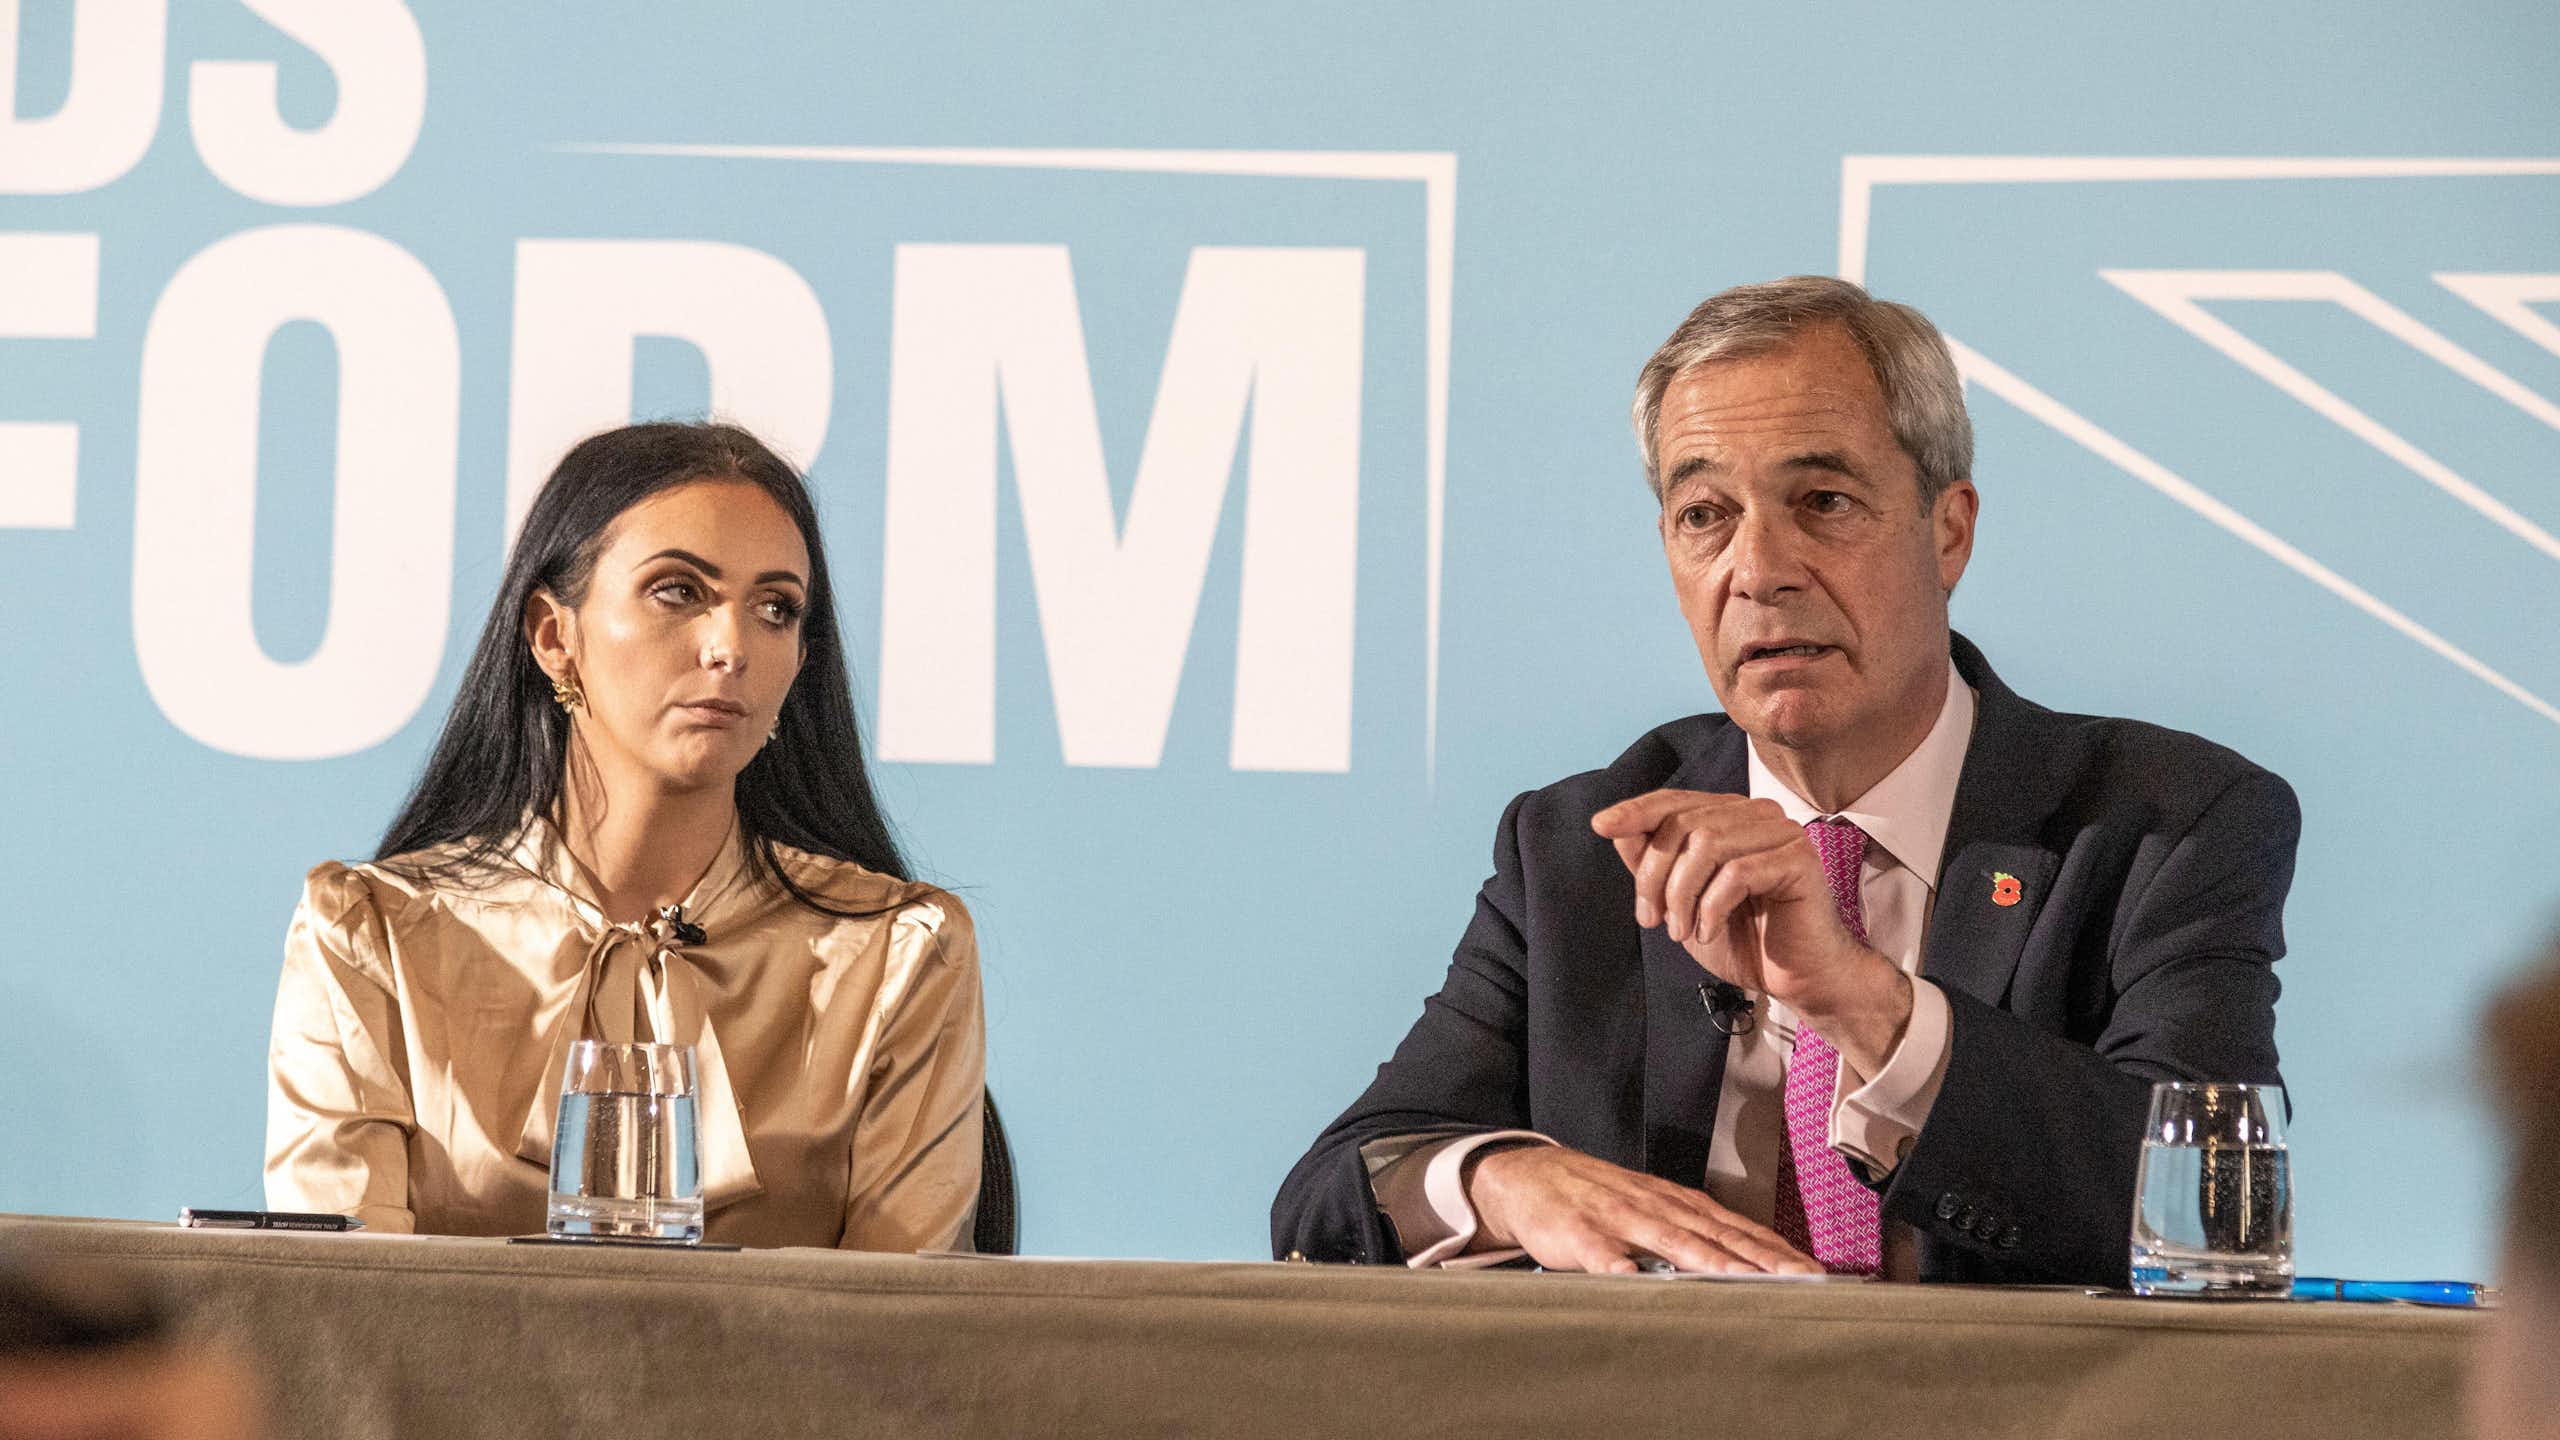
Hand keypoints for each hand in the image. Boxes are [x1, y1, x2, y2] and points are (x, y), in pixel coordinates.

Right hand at [1467, 1144, 1819, 1274]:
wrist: (1532, 1174)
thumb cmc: (1600, 1198)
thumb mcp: (1652, 1208)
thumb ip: (1693, 1233)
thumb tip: (1746, 1263)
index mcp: (1678, 1203)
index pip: (1739, 1229)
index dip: (1777, 1251)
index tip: (1815, 1273)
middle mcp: (1658, 1207)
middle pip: (1719, 1237)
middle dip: (1762, 1260)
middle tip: (1802, 1280)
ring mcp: (1621, 1219)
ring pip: (1674, 1242)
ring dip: (1713, 1263)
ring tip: (1747, 1282)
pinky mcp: (1582, 1235)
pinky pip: (1607, 1258)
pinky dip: (1626, 1271)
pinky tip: (1644, 1285)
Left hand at [1589, 790, 1910, 1072]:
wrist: (1797, 979)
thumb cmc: (1743, 941)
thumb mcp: (1681, 903)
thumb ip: (1653, 865)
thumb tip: (1616, 829)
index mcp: (1729, 817)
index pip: (1674, 801)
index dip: (1635, 811)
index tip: (1600, 826)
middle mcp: (1756, 814)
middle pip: (1683, 824)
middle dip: (1654, 875)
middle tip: (1651, 920)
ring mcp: (1781, 832)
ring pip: (1706, 843)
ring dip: (1681, 895)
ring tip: (1680, 932)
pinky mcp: (1798, 858)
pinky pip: (1736, 872)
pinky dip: (1711, 907)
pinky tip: (1708, 932)